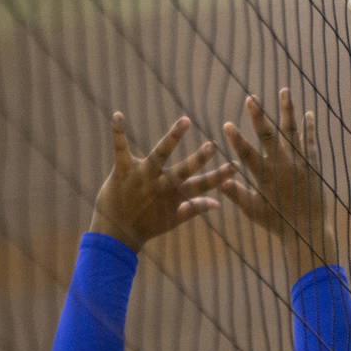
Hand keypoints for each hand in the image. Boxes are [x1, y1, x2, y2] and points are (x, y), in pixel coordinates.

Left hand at [89, 113, 234, 252]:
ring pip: (160, 154)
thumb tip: (218, 203)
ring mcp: (141, 176)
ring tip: (185, 121)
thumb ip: (195, 208)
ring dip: (173, 137)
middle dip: (199, 158)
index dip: (220, 176)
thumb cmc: (146, 226)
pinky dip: (118, 132)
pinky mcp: (122, 170)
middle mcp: (160, 184)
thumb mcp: (173, 219)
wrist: (114, 235)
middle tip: (212, 146)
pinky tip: (118, 115)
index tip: (236, 166)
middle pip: (184, 169)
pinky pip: (120, 148)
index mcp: (175, 195)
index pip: (203, 184)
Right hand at [221, 89, 333, 274]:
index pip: (247, 155)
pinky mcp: (312, 164)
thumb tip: (221, 180)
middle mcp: (282, 167)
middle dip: (259, 116)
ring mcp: (299, 163)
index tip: (227, 124)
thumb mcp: (253, 211)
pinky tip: (308, 113)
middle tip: (251, 98)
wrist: (308, 229)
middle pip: (269, 137)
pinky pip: (310, 141)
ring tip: (285, 91)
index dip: (237, 140)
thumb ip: (237, 194)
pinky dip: (309, 127)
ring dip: (287, 111)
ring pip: (292, 132)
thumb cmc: (277, 222)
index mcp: (265, 177)